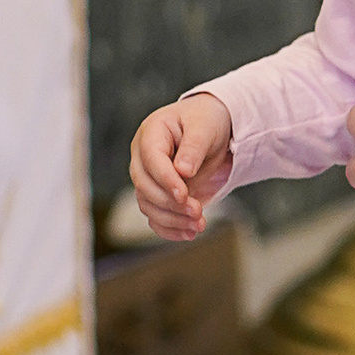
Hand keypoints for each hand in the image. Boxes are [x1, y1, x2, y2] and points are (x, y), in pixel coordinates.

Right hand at [129, 90, 234, 241]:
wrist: (211, 128)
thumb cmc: (206, 120)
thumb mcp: (205, 127)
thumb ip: (194, 147)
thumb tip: (182, 171)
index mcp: (151, 133)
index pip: (151, 160)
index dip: (165, 179)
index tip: (184, 195)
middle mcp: (143, 156)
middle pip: (144, 186)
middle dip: (170, 203)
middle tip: (198, 211)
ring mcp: (148, 177)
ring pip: (148, 205)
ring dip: (172, 219)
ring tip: (199, 225)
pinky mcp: (157, 194)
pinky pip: (155, 216)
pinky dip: (169, 229)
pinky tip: (189, 234)